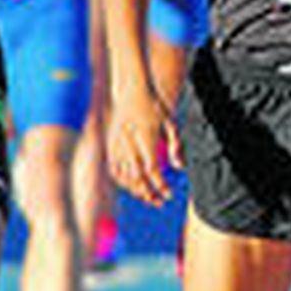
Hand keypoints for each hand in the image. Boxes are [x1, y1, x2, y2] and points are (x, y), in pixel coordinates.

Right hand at [108, 88, 182, 206]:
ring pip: (124, 176)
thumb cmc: (154, 104)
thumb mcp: (170, 121)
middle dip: (149, 194)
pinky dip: (123, 182)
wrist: (131, 88)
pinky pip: (114, 169)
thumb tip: (180, 167)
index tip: (170, 194)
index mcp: (145, 137)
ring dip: (136, 190)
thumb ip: (176, 145)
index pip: (152, 170)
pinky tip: (133, 186)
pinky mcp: (110, 144)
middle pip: (137, 178)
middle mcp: (129, 143)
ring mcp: (117, 144)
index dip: (161, 186)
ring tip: (149, 197)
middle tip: (160, 202)